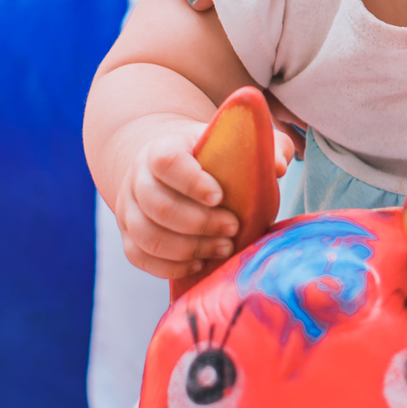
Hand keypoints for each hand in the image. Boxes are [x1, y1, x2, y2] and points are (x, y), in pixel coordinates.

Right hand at [114, 121, 294, 280]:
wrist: (169, 166)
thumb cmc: (215, 155)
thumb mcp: (239, 141)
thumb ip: (267, 144)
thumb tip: (278, 167)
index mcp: (163, 147)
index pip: (166, 161)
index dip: (191, 181)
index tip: (220, 196)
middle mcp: (138, 177)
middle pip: (157, 205)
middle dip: (199, 224)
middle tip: (233, 228)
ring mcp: (128, 208)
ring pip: (147, 235)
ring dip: (187, 248)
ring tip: (222, 248)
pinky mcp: (128, 235)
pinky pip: (139, 256)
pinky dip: (170, 266)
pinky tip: (199, 263)